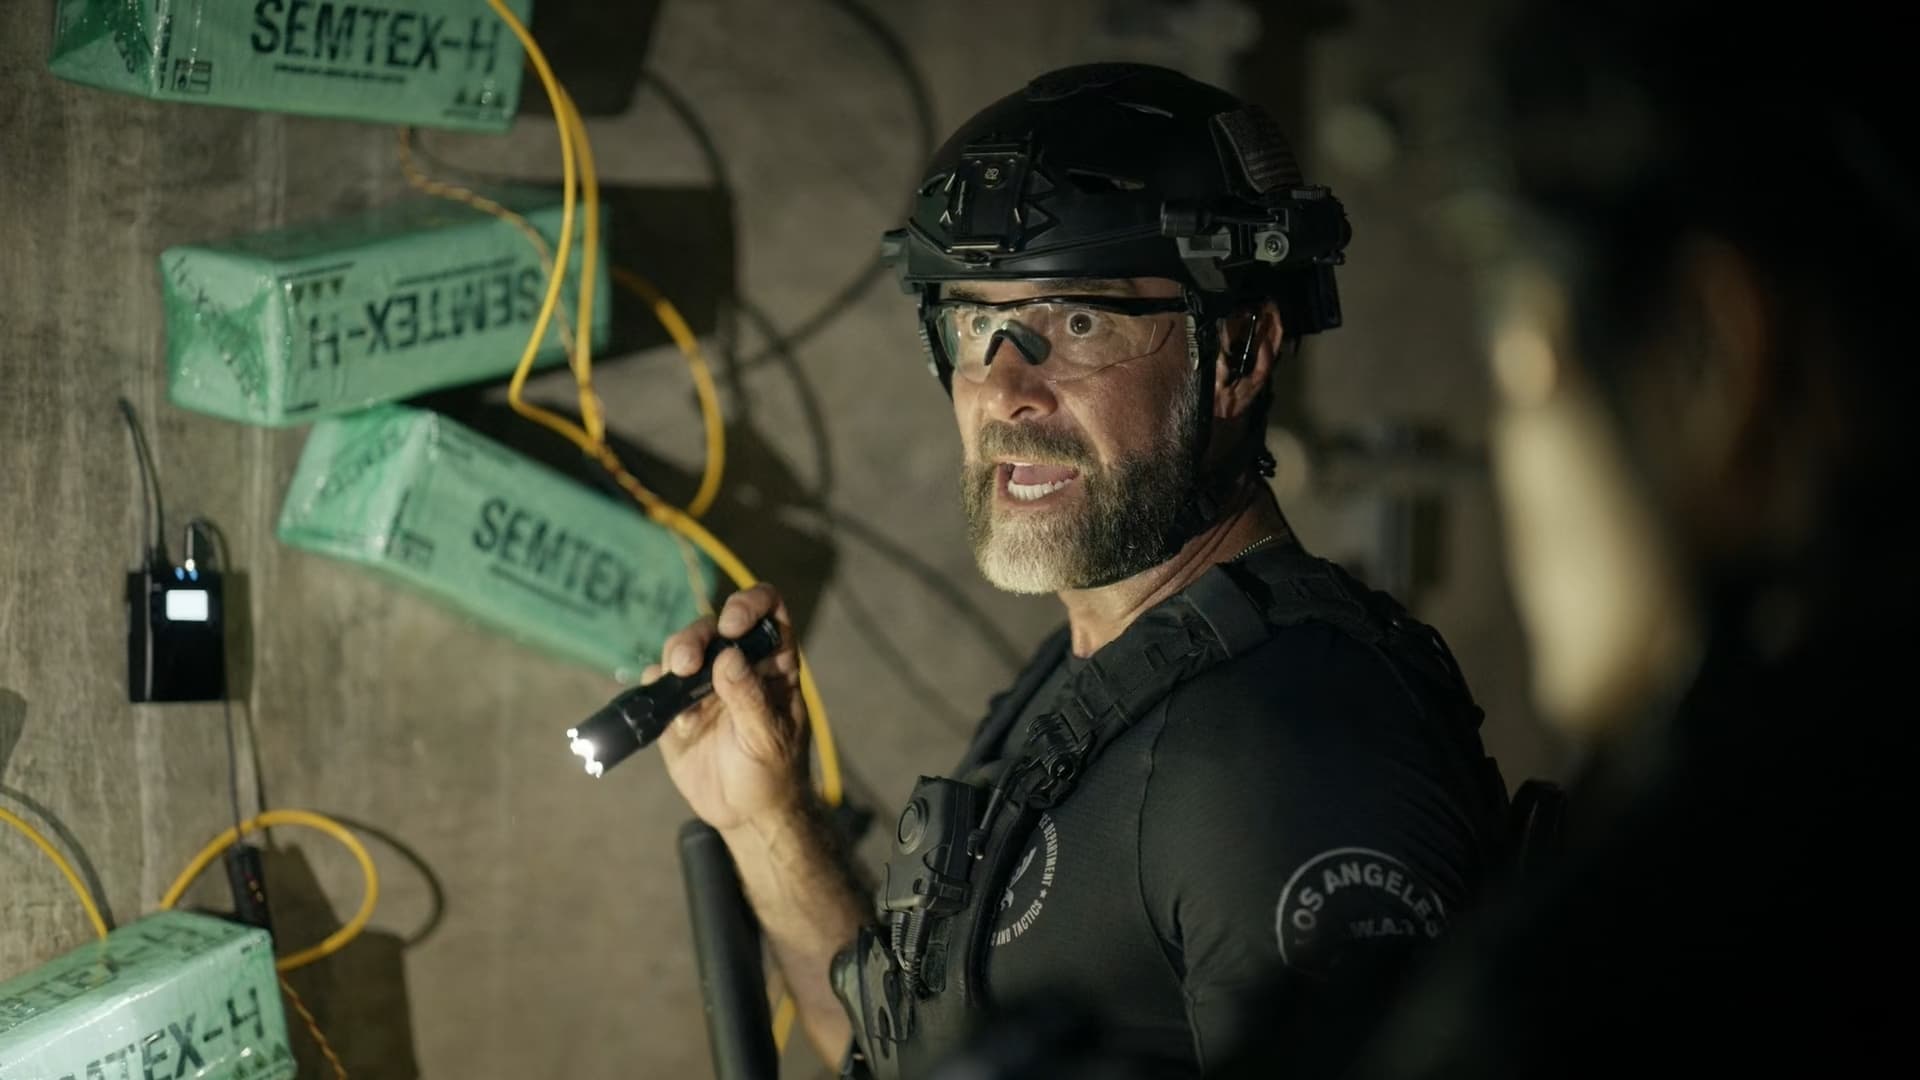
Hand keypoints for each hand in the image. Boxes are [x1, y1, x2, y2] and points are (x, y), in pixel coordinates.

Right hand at [650, 584, 810, 833]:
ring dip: (675, 654)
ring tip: (676, 677)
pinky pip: (658, 682)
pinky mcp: (676, 707)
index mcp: (772, 664)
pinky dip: (656, 684)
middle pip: (713, 627)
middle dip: (696, 636)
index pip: (768, 611)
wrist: (746, 813)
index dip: (750, 605)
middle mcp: (737, 665)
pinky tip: (667, 706)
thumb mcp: (769, 738)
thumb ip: (749, 697)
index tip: (731, 625)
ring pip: (682, 648)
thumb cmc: (773, 773)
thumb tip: (728, 656)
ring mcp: (704, 685)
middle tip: (686, 664)